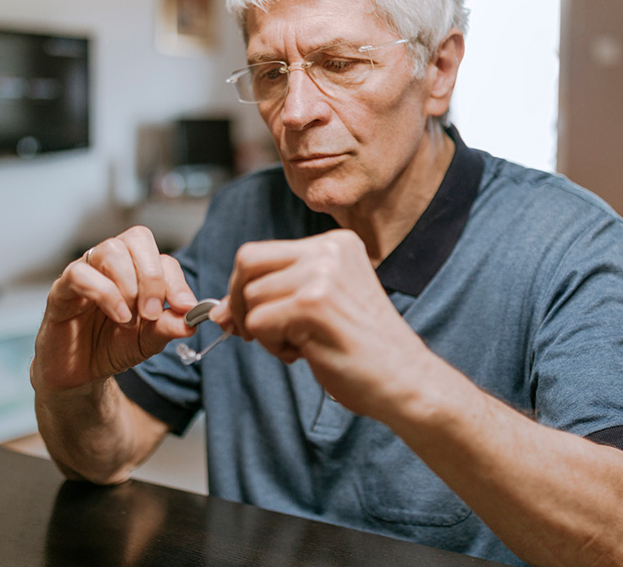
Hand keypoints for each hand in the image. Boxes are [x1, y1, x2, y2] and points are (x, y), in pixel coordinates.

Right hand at [33, 226, 197, 393]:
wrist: (81, 373)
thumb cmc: (113, 347)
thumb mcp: (149, 340)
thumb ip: (169, 327)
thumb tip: (193, 320)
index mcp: (138, 271)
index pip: (163, 259)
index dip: (177, 282)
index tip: (184, 308)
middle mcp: (113, 264)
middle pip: (138, 238)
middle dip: (153, 275)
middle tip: (153, 312)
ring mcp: (87, 272)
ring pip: (111, 249)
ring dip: (129, 284)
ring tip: (131, 318)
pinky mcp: (62, 289)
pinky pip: (81, 274)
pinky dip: (105, 293)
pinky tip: (117, 316)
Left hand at [210, 229, 433, 417]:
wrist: (405, 379)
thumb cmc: (364, 349)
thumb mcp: (323, 304)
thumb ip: (278, 294)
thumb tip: (217, 310)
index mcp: (335, 244)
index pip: (260, 251)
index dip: (242, 285)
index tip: (246, 315)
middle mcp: (328, 251)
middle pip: (247, 263)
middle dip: (239, 302)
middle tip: (256, 333)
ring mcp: (321, 275)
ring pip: (251, 297)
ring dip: (264, 331)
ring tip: (300, 345)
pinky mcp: (313, 305)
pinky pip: (258, 323)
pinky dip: (273, 346)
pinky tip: (304, 354)